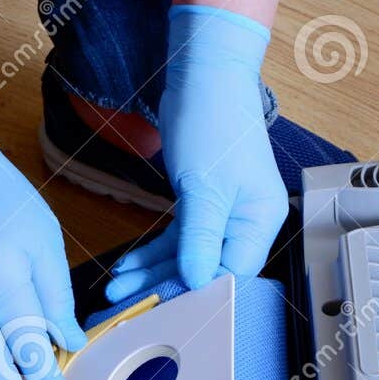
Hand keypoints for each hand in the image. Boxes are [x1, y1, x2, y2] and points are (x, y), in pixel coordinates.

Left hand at [105, 7, 285, 302]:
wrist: (204, 74)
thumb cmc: (213, 121)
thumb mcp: (204, 187)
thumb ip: (200, 239)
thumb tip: (197, 281)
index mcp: (260, 221)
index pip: (233, 273)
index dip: (198, 291)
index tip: (162, 305)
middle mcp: (248, 222)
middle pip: (208, 269)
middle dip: (165, 285)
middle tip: (128, 303)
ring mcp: (226, 213)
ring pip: (188, 255)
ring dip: (152, 271)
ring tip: (118, 286)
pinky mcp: (204, 203)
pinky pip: (179, 237)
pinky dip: (155, 250)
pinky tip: (130, 264)